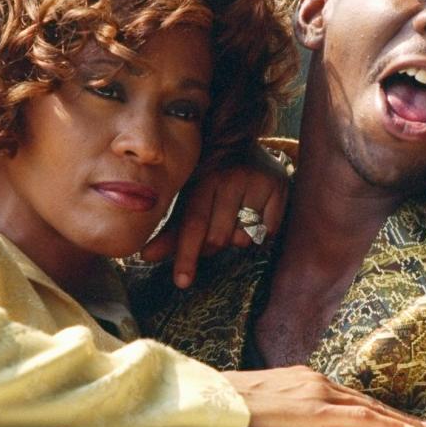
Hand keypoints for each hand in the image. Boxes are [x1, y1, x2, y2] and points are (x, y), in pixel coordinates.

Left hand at [141, 146, 289, 287]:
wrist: (247, 144)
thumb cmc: (211, 179)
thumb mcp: (191, 198)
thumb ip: (172, 230)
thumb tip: (146, 256)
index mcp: (203, 177)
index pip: (194, 224)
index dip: (187, 255)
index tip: (182, 282)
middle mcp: (231, 176)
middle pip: (218, 237)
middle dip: (212, 245)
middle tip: (215, 229)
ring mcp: (258, 180)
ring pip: (244, 238)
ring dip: (237, 239)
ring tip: (237, 217)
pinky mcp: (279, 186)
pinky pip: (267, 232)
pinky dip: (259, 234)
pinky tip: (256, 214)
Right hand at [223, 366, 425, 426]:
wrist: (214, 399)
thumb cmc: (230, 406)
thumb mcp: (264, 406)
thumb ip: (285, 414)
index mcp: (305, 379)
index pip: (349, 397)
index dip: (375, 409)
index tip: (395, 418)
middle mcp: (316, 381)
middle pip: (366, 401)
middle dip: (397, 415)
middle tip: (424, 426)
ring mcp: (318, 393)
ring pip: (369, 408)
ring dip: (400, 421)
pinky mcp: (316, 410)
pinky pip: (360, 419)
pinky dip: (386, 425)